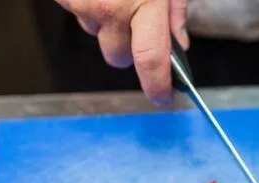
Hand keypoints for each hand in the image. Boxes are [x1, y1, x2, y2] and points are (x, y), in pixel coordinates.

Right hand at [55, 0, 188, 104]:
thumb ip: (175, 9)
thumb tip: (179, 43)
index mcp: (144, 1)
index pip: (151, 59)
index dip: (157, 85)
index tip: (163, 96)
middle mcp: (109, 8)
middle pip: (118, 57)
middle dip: (129, 48)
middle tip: (137, 20)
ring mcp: (82, 4)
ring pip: (96, 33)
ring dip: (106, 23)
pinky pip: (78, 14)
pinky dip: (88, 5)